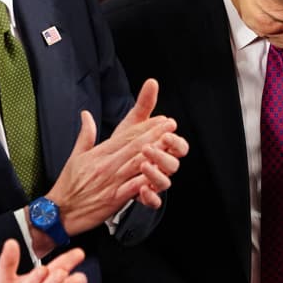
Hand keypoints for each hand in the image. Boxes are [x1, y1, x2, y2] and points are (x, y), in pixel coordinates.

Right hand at [40, 79, 186, 252]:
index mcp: (99, 154)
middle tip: (170, 124)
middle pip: (134, 146)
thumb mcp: (75, 156)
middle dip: (154, 134)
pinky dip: (145, 180)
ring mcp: (111, 182)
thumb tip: (86, 114)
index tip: (158, 119)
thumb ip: (85, 134)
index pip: (125, 136)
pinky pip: (132, 188)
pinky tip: (157, 173)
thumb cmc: (68, 184)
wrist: (58, 211)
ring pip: (136, 164)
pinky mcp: (113, 199)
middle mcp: (107, 165)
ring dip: (155, 153)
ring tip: (169, 143)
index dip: (144, 126)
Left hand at [107, 79, 188, 209]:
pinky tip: (141, 190)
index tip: (168, 131)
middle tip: (148, 147)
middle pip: (174, 163)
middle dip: (164, 155)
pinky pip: (153, 201)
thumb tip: (152, 81)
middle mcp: (161, 166)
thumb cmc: (122, 146)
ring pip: (165, 182)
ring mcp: (153, 182)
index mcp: (162, 149)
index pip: (179, 145)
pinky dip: (150, 197)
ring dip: (157, 174)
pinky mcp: (143, 196)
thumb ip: (144, 105)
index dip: (176, 140)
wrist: (103, 172)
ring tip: (143, 164)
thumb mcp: (132, 124)